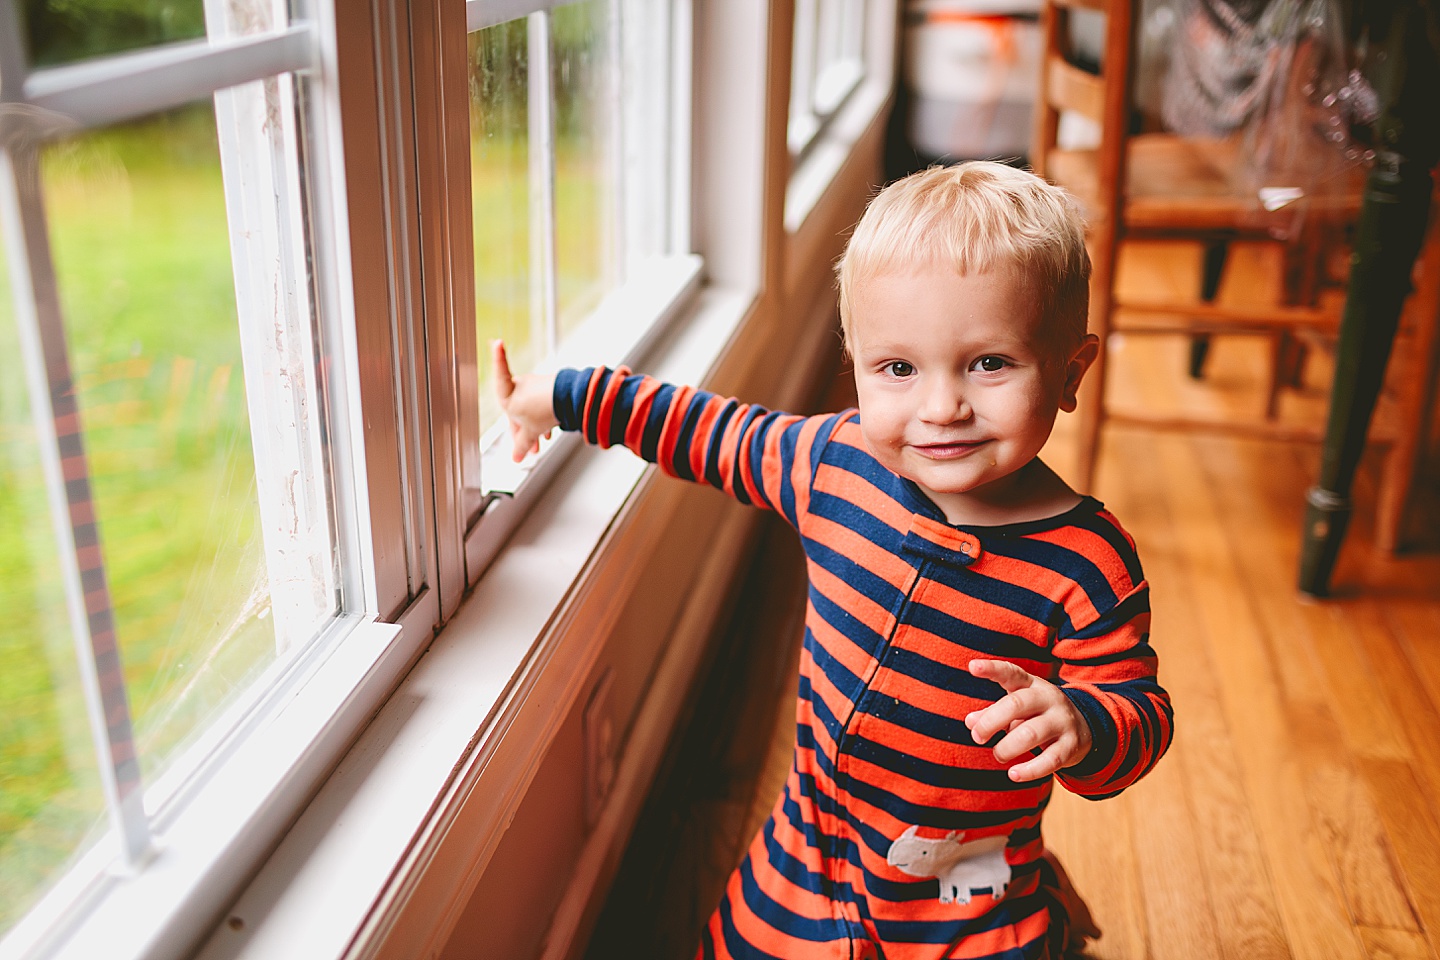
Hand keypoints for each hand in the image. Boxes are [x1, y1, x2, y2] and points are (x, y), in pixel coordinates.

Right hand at [491, 340, 558, 461]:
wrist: (567, 400)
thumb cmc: (543, 410)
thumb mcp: (529, 432)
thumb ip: (522, 445)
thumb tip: (516, 458)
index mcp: (509, 395)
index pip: (500, 377)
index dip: (499, 360)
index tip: (498, 341)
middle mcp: (521, 387)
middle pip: (517, 410)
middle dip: (523, 430)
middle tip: (530, 448)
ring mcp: (536, 388)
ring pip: (531, 410)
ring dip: (535, 428)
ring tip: (541, 444)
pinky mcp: (550, 391)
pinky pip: (542, 407)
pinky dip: (544, 420)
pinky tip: (550, 432)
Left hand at [964, 660, 1092, 781]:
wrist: (1084, 727)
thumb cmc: (1038, 715)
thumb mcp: (1017, 708)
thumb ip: (992, 713)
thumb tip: (971, 722)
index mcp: (1031, 685)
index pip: (1011, 673)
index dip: (991, 669)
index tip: (972, 667)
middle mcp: (1048, 698)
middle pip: (1016, 704)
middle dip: (991, 722)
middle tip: (977, 737)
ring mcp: (1062, 721)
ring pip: (1030, 734)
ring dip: (1007, 748)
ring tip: (998, 755)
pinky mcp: (1071, 745)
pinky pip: (1050, 760)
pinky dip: (1029, 770)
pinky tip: (1014, 774)